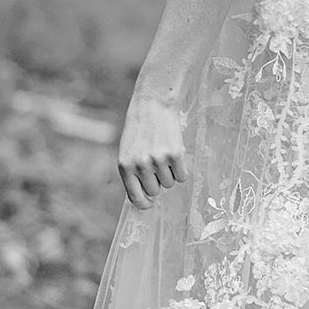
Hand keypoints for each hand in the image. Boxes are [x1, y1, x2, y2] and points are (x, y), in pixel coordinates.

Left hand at [118, 88, 186, 204]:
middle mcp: (140, 166)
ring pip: (170, 184)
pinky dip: (181, 169)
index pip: (135, 197)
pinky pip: (183, 176)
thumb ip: (133, 175)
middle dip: (158, 181)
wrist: (152, 105)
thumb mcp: (128, 153)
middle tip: (157, 164)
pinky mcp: (175, 154)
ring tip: (164, 154)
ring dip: (170, 173)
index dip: (144, 203)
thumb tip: (146, 198)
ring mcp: (158, 160)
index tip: (150, 203)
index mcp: (125, 167)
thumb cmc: (139, 131)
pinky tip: (175, 153)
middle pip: (155, 191)